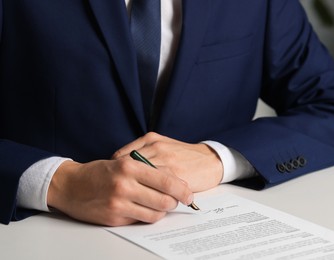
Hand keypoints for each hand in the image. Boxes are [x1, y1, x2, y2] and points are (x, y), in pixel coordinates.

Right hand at [47, 157, 193, 225]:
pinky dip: (147, 216)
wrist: (70, 185)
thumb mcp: (123, 163)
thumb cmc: (99, 172)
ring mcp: (119, 203)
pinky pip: (141, 220)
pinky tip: (144, 208)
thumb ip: (147, 171)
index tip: (188, 193)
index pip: (167, 180)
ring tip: (160, 204)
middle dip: (175, 202)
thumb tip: (174, 183)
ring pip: (156, 213)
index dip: (182, 189)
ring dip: (162, 210)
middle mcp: (125, 185)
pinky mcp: (114, 217)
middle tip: (176, 200)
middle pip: (165, 200)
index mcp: (129, 166)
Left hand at [112, 132, 222, 191]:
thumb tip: (120, 166)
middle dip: (121, 182)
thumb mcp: (162, 146)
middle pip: (128, 167)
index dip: (115, 171)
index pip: (121, 156)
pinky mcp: (175, 175)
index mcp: (150, 139)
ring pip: (141, 178)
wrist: (210, 160)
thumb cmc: (184, 156)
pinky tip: (146, 199)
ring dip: (134, 190)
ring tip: (129, 198)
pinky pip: (155, 187)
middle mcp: (156, 148)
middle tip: (116, 192)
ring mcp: (166, 161)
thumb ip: (143, 152)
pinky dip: (149, 195)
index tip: (113, 181)